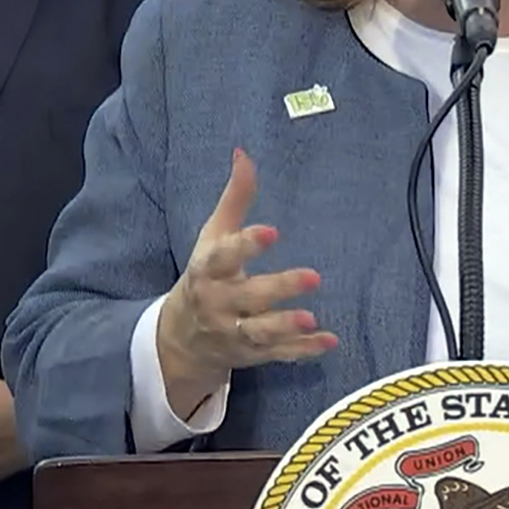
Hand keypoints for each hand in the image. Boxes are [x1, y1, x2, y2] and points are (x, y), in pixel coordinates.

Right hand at [156, 149, 336, 415]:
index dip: (246, 245)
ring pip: (260, 332)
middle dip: (278, 288)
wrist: (180, 338)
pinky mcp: (251, 354)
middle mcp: (218, 303)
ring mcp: (234, 332)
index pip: (223, 257)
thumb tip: (244, 153)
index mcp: (207, 270)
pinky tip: (329, 341)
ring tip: (312, 318)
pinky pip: (278, 354)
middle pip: (248, 297)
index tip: (272, 231)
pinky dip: (302, 351)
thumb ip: (235, 198)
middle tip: (314, 277)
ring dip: (285, 326)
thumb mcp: (213, 236)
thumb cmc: (205, 274)